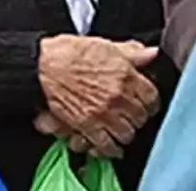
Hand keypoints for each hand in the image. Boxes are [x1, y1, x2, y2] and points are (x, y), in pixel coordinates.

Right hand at [38, 36, 160, 158]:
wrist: (44, 65)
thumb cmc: (72, 53)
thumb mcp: (107, 46)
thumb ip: (133, 52)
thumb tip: (152, 53)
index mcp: (125, 75)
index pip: (152, 97)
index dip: (150, 102)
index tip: (147, 103)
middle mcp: (117, 96)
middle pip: (141, 118)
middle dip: (138, 117)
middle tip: (133, 115)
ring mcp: (103, 113)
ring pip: (127, 134)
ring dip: (126, 132)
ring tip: (122, 128)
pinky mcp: (87, 126)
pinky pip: (106, 145)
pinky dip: (111, 149)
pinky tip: (112, 146)